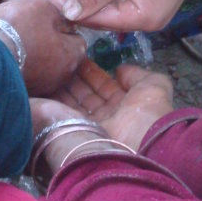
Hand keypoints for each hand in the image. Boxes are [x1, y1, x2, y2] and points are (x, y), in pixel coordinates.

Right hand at [0, 0, 86, 95]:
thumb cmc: (18, 27)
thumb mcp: (44, 8)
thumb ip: (60, 13)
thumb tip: (66, 19)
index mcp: (72, 56)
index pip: (77, 39)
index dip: (64, 26)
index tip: (48, 20)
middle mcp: (61, 78)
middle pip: (60, 54)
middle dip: (49, 41)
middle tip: (31, 27)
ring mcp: (40, 88)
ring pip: (43, 65)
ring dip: (34, 53)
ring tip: (16, 38)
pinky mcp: (21, 92)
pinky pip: (27, 73)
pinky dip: (21, 64)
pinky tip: (8, 52)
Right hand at [29, 59, 173, 176]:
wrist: (142, 141)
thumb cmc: (149, 110)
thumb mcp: (153, 84)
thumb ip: (136, 74)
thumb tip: (119, 69)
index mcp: (127, 104)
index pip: (105, 86)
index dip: (93, 74)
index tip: (79, 59)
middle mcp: (109, 116)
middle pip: (89, 95)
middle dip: (76, 81)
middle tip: (61, 64)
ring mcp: (94, 126)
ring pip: (76, 105)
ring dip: (65, 89)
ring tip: (52, 72)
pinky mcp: (81, 132)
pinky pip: (68, 115)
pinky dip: (58, 103)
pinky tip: (48, 87)